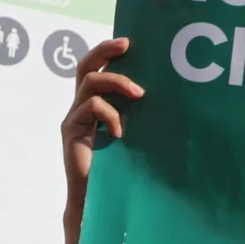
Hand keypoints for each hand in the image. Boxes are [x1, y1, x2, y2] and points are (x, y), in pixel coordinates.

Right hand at [61, 37, 141, 233]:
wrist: (98, 201)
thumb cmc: (121, 170)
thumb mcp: (135, 136)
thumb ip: (140, 116)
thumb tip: (174, 96)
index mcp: (95, 105)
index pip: (97, 68)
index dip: (108, 51)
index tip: (131, 42)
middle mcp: (81, 107)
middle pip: (85, 66)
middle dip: (105, 50)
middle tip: (126, 45)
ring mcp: (74, 118)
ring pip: (89, 83)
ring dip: (117, 83)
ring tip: (138, 94)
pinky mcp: (71, 132)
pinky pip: (90, 108)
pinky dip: (110, 115)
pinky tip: (120, 133)